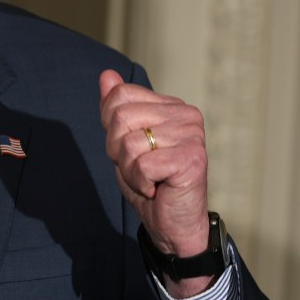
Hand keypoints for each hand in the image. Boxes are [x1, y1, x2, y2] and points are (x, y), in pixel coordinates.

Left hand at [99, 70, 214, 295]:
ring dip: (128, 169)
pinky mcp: (191, 159)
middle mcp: (187, 115)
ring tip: (150, 179)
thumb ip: (115, 109)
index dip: (111, 127)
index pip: (119, 96)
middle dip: (117, 150)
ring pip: (129, 143)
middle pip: (120, 117)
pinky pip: (141, 164)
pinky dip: (140, 182)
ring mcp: (192, 136)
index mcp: (172, 106)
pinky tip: (157, 188)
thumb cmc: (149, 182)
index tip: (129, 149)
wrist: (172, 224)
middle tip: (139, 168)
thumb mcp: (123, 142)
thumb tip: (106, 75)